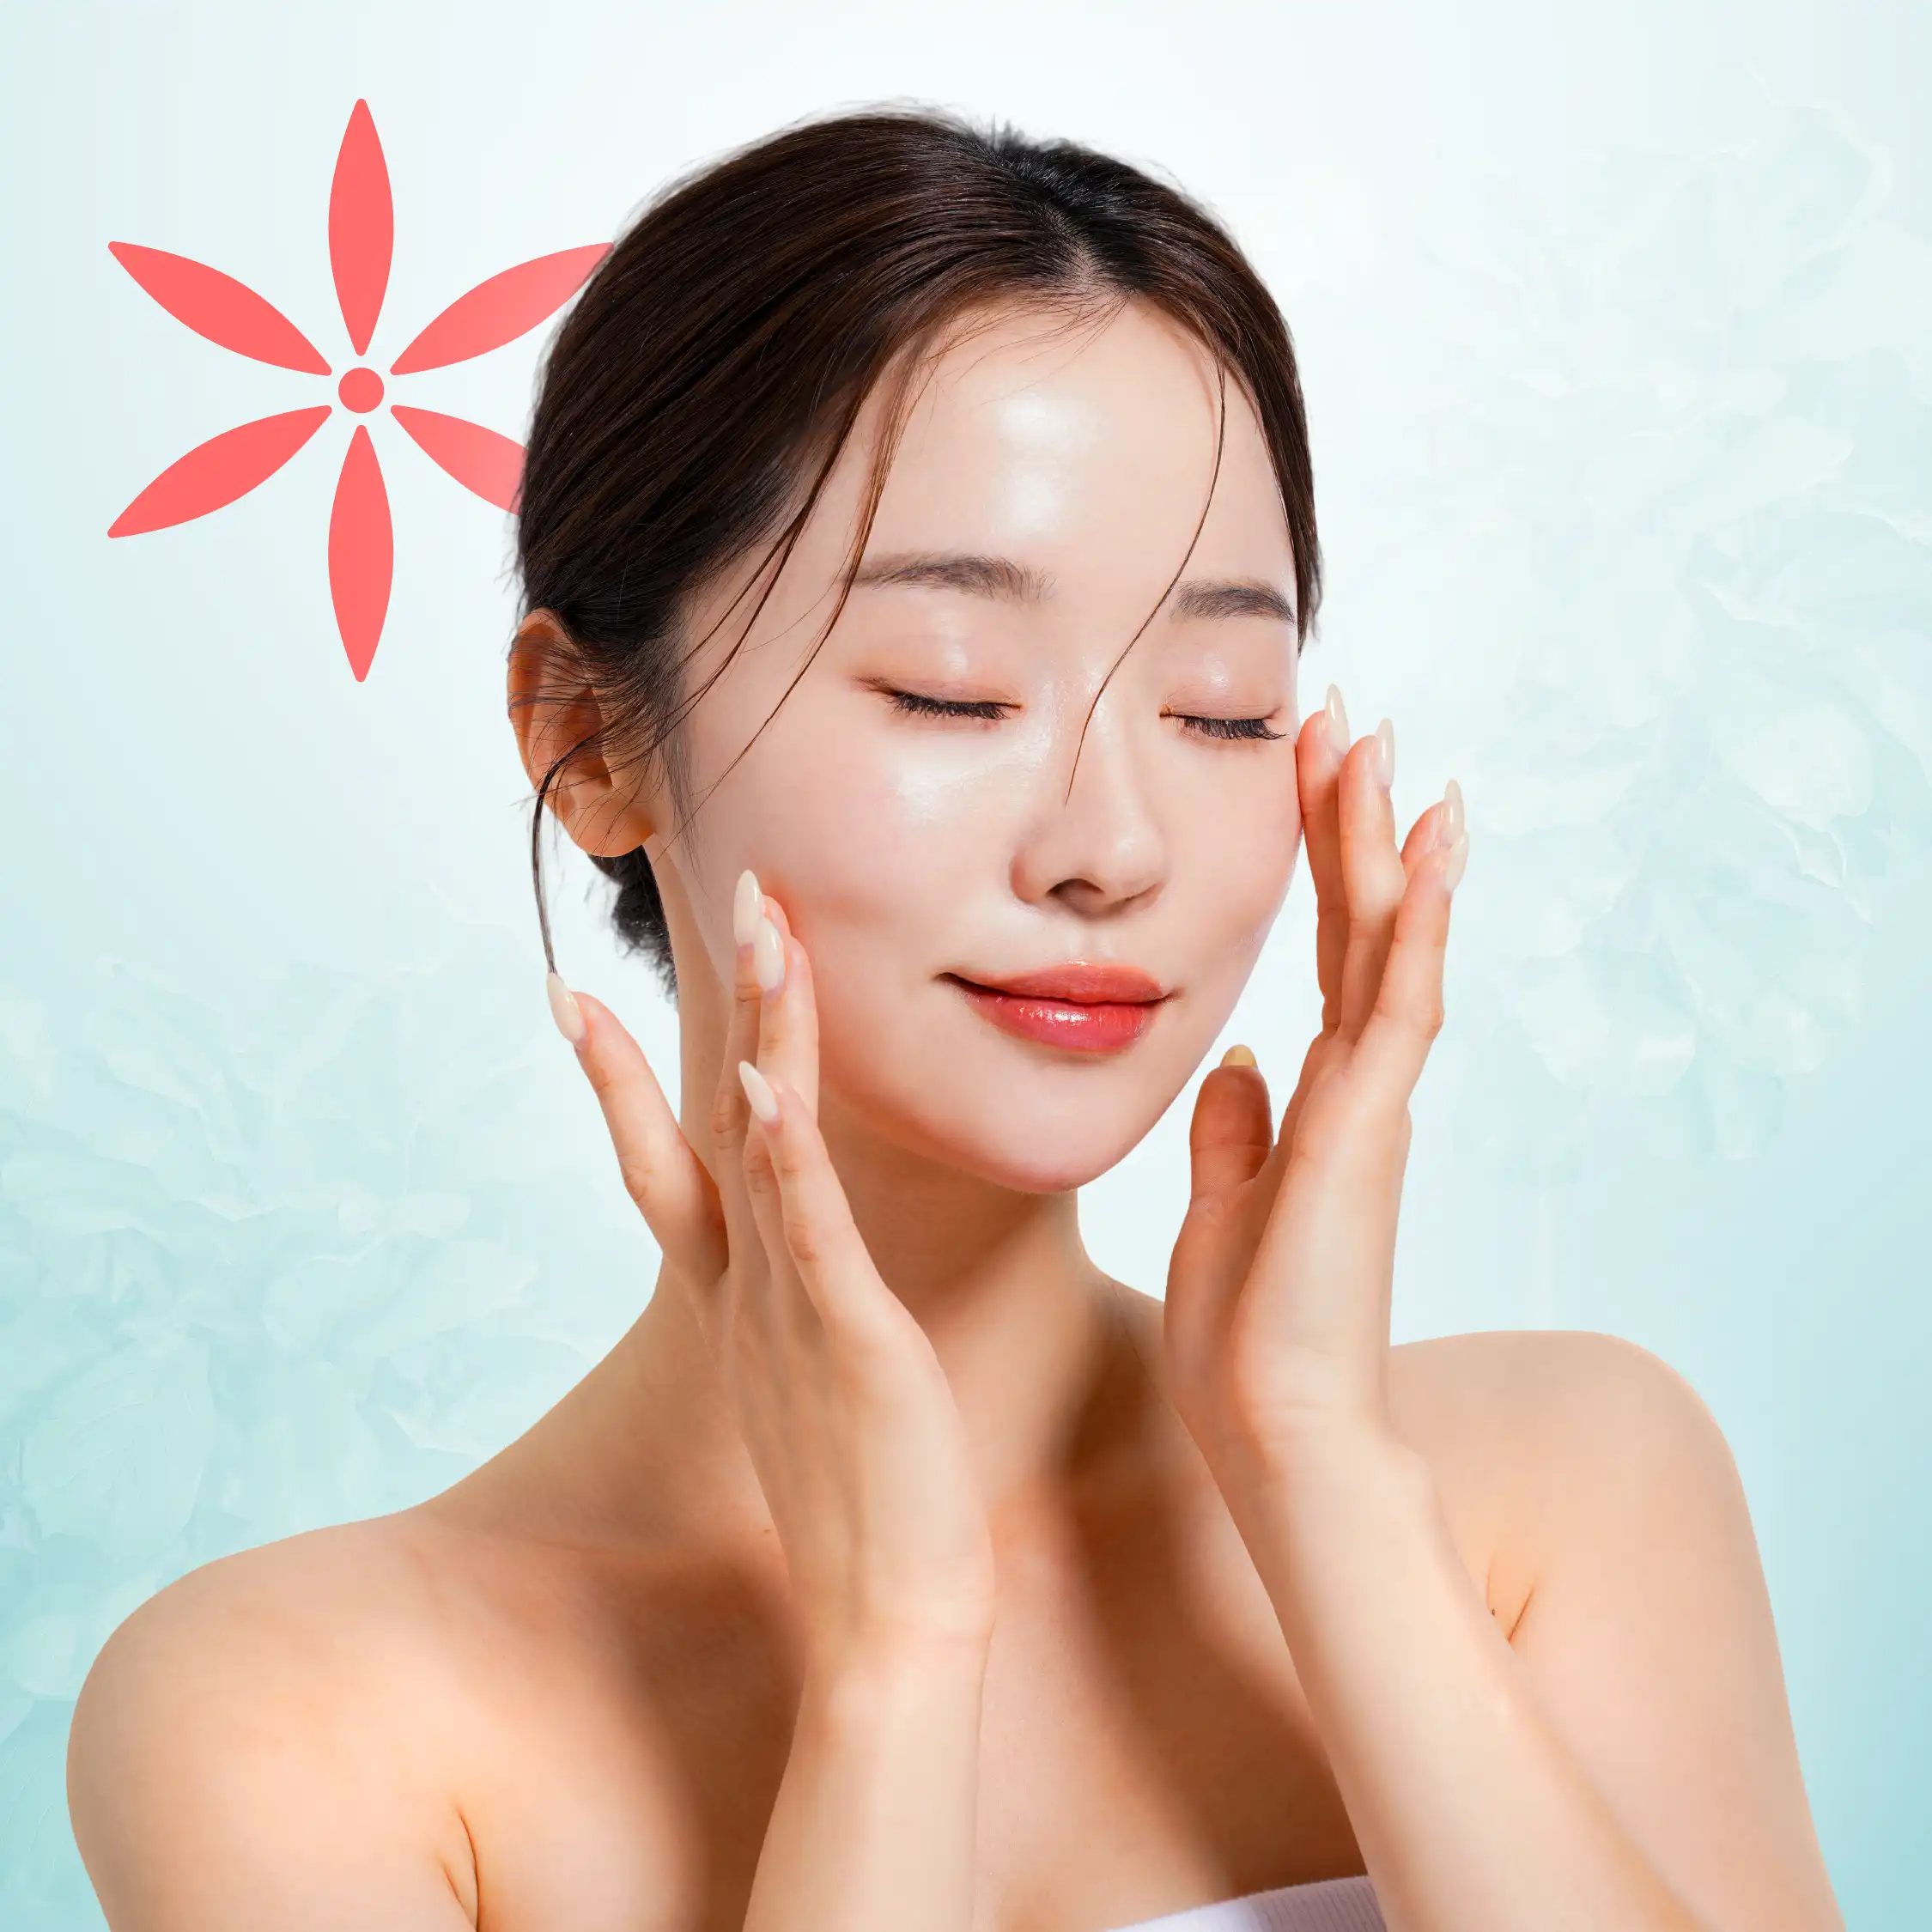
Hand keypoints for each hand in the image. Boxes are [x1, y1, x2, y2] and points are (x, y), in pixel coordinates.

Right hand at [554, 873, 995, 1677]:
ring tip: (766, 929)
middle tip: (735, 892)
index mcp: (743, 1295)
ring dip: (767, 1032)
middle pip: (718, 1118)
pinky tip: (768, 1086)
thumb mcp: (816, 1378)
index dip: (623, 1079)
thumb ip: (799, 1309)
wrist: (883, 1617)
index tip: (576, 998)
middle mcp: (750, 1287)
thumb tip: (801, 1268)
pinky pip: (807, 1231)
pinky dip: (781, 1157)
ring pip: (767, 1146)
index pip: (670, 1164)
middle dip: (731, 1002)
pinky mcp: (844, 1338)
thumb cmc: (861, 1496)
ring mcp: (788, 1307)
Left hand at [1162, 690, 1466, 1498]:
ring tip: (1390, 749)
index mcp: (1315, 1104)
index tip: (1311, 777)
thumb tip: (1235, 1063)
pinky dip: (1417, 924)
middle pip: (1360, 929)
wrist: (1275, 1434)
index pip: (1323, 957)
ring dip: (1388, 845)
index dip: (1321, 865)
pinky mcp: (1370, 1130)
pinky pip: (1400, 1005)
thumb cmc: (1251, 1341)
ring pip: (1389, 947)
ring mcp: (1371, 1106)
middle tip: (1351, 722)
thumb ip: (1236, 1134)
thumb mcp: (1221, 1209)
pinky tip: (1427, 848)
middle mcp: (1355, 1090)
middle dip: (1354, 823)